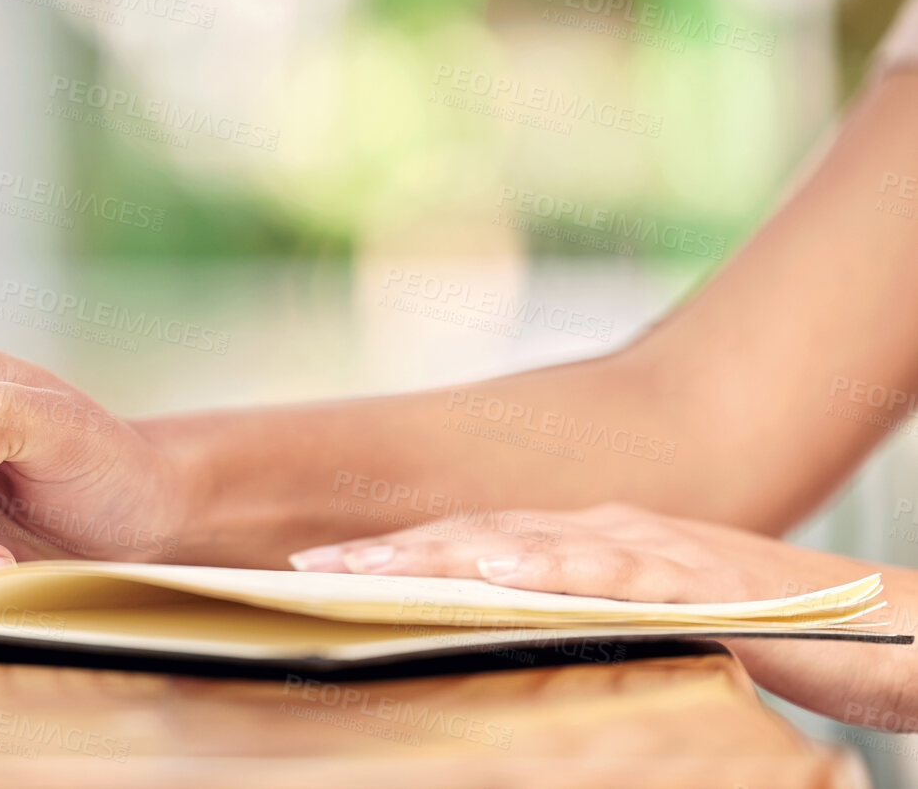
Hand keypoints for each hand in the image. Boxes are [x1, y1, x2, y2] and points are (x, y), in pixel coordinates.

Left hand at [289, 502, 917, 728]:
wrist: (877, 619)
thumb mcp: (647, 623)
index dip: (396, 554)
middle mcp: (607, 532)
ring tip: (368, 569)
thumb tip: (508, 638)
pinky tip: (501, 574)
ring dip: (440, 556)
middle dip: (390, 553)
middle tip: (310, 568)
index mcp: (590, 542)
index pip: (472, 544)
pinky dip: (552, 570)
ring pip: (523, 545)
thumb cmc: (762, 627)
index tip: (322, 570)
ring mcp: (650, 548)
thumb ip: (581, 620)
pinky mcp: (698, 579)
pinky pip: (614, 574)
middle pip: (475, 535)